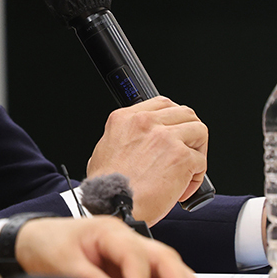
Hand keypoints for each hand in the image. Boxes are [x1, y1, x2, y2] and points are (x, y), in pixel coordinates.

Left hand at [16, 216, 193, 277]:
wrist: (31, 240)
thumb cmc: (45, 244)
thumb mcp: (64, 264)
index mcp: (109, 231)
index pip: (136, 254)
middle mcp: (125, 239)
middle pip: (164, 257)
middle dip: (176, 276)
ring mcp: (129, 252)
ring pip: (165, 265)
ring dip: (175, 277)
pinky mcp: (126, 267)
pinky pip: (152, 274)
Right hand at [86, 96, 208, 224]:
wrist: (113, 204)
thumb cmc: (106, 184)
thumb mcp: (105, 147)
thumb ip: (127, 137)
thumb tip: (142, 142)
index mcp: (126, 118)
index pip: (162, 103)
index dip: (173, 119)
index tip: (175, 132)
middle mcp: (146, 122)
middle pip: (185, 113)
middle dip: (190, 133)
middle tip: (186, 150)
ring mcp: (166, 138)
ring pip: (199, 131)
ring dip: (198, 150)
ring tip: (187, 168)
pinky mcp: (182, 158)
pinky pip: (202, 161)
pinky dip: (197, 176)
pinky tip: (182, 187)